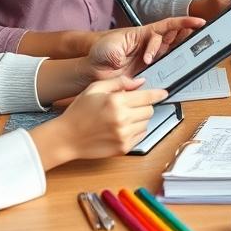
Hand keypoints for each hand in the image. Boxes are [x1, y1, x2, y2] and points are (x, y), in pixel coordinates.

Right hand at [39, 76, 167, 161]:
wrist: (66, 138)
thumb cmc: (79, 112)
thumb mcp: (95, 89)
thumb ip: (119, 83)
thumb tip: (140, 82)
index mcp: (116, 102)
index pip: (147, 97)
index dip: (158, 94)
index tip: (164, 93)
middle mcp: (122, 119)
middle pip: (149, 110)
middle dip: (142, 106)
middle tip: (128, 106)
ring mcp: (124, 135)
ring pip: (146, 123)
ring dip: (138, 119)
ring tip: (121, 118)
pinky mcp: (124, 148)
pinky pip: (141, 135)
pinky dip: (135, 131)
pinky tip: (120, 129)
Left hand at [82, 16, 205, 83]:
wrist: (92, 72)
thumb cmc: (100, 53)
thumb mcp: (112, 46)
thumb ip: (129, 49)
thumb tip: (144, 59)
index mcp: (144, 34)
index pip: (168, 25)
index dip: (184, 22)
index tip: (198, 22)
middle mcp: (151, 46)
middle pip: (176, 38)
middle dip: (188, 37)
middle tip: (197, 40)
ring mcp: (152, 59)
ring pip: (173, 53)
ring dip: (182, 54)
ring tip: (191, 56)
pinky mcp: (150, 72)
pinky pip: (165, 70)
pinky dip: (173, 71)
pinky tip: (176, 73)